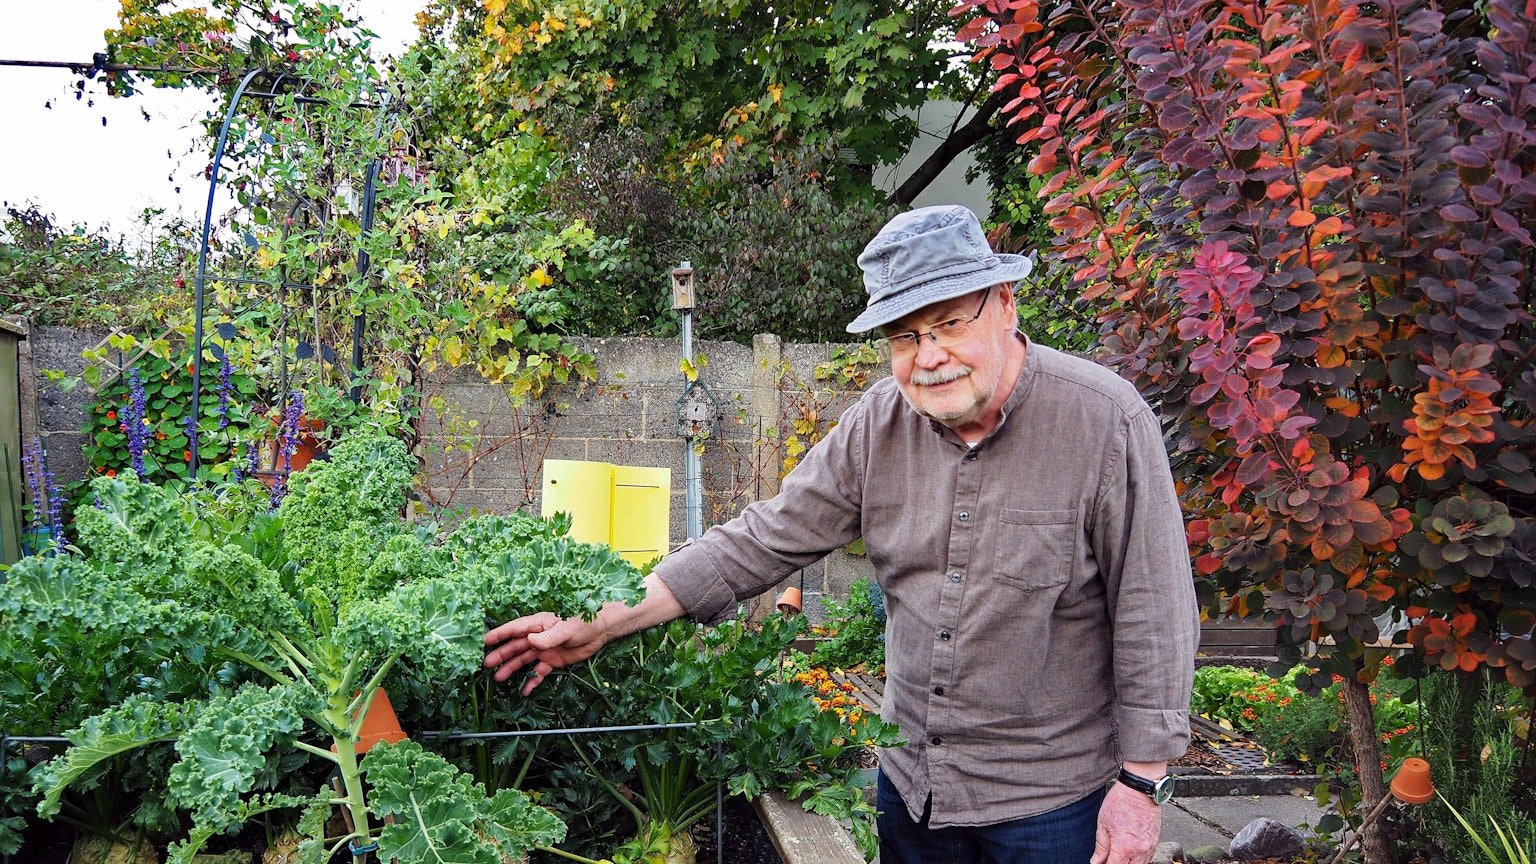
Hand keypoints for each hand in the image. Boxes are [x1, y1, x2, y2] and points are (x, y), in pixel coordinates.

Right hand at [483, 611, 611, 695]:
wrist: (600, 631)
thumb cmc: (583, 623)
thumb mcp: (566, 629)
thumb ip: (548, 637)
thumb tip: (530, 641)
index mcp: (538, 625)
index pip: (515, 629)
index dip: (500, 634)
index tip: (485, 641)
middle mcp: (538, 637)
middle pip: (516, 646)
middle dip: (502, 654)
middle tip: (487, 664)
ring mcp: (544, 649)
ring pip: (524, 659)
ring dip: (512, 668)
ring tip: (499, 678)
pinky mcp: (552, 660)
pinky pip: (539, 672)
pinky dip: (531, 680)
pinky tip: (524, 691)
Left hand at [1090, 780, 1162, 863]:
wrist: (1139, 790)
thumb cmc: (1121, 802)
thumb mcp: (1103, 824)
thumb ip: (1101, 847)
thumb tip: (1096, 861)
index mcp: (1124, 846)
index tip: (1101, 863)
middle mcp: (1139, 850)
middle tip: (1109, 858)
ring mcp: (1149, 847)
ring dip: (1129, 863)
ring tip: (1120, 855)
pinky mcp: (1156, 842)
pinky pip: (1148, 858)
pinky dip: (1139, 859)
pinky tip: (1131, 853)